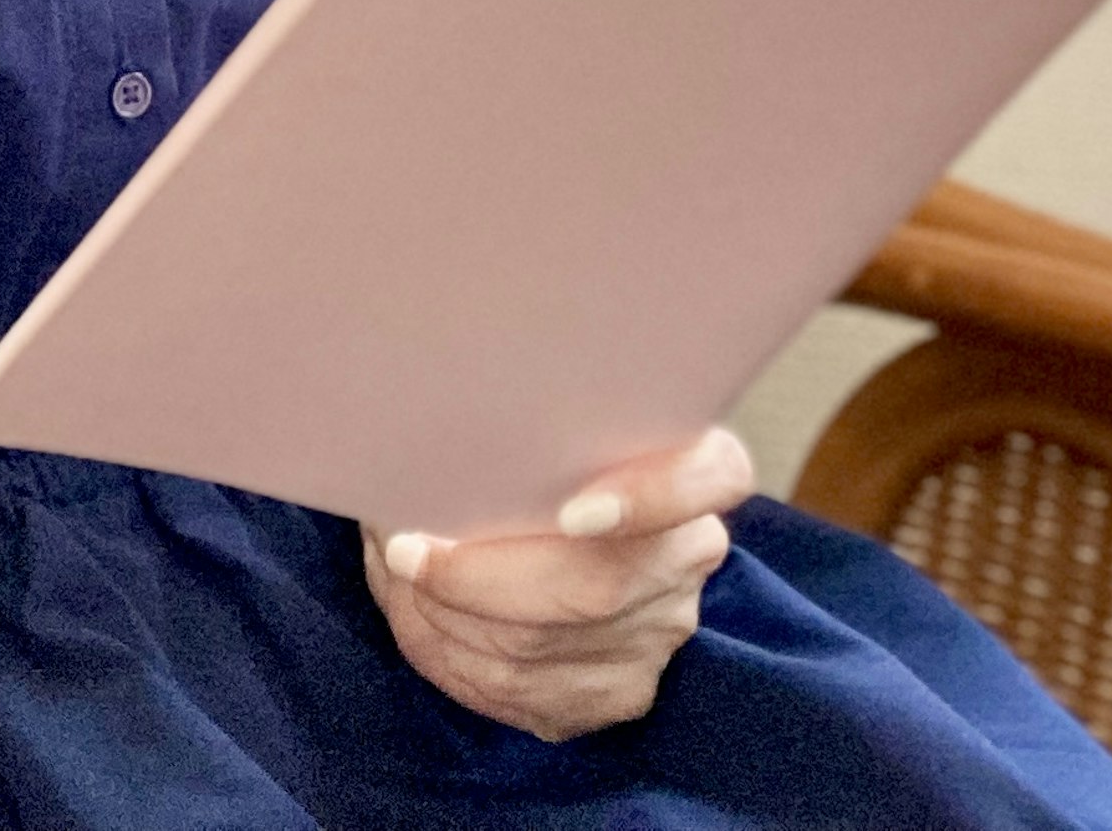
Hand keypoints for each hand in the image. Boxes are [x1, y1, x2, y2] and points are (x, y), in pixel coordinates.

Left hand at [362, 428, 751, 741]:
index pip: (715, 477)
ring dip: (444, 620)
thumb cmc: (531, 452)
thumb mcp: (541, 416)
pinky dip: (451, 660)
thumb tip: (423, 441)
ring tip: (396, 577)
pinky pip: (522, 696)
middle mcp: (691, 553)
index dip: (653, 498)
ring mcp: (662, 632)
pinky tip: (420, 620)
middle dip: (478, 579)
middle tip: (404, 550)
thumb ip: (517, 419)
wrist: (547, 526)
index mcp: (695, 462)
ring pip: (542, 650)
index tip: (573, 511)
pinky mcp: (620, 691)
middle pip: (599, 586)